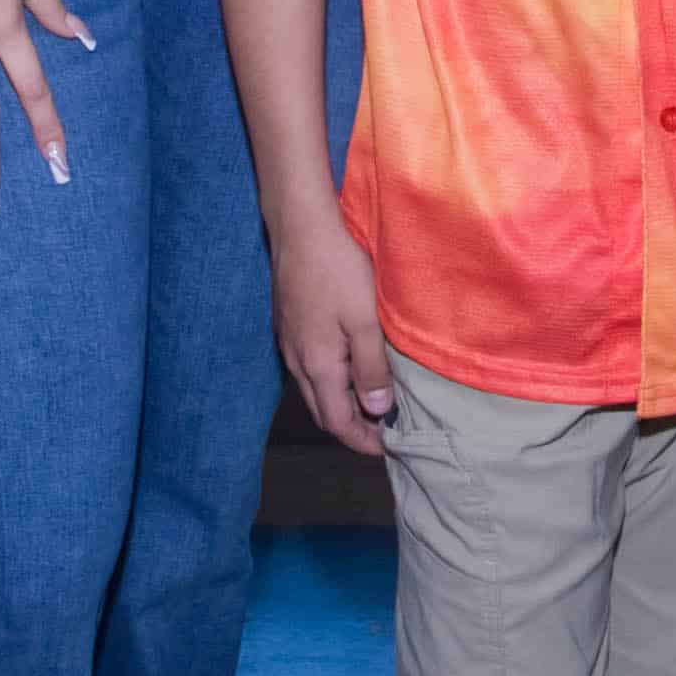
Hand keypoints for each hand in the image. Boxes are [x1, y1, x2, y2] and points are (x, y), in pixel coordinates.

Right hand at [269, 215, 396, 455]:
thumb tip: (376, 410)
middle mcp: (296, 361)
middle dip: (351, 427)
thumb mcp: (365, 321)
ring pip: (314, 389)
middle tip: (383, 430)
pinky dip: (331, 380)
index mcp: (316, 365)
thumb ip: (371, 368)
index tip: (386, 448)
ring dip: (341, 403)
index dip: (361, 441)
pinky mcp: (290, 325)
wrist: (300, 228)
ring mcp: (289, 342)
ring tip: (372, 400)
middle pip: (322, 411)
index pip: (336, 422)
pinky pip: (309, 367)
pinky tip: (351, 365)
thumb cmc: (337, 270)